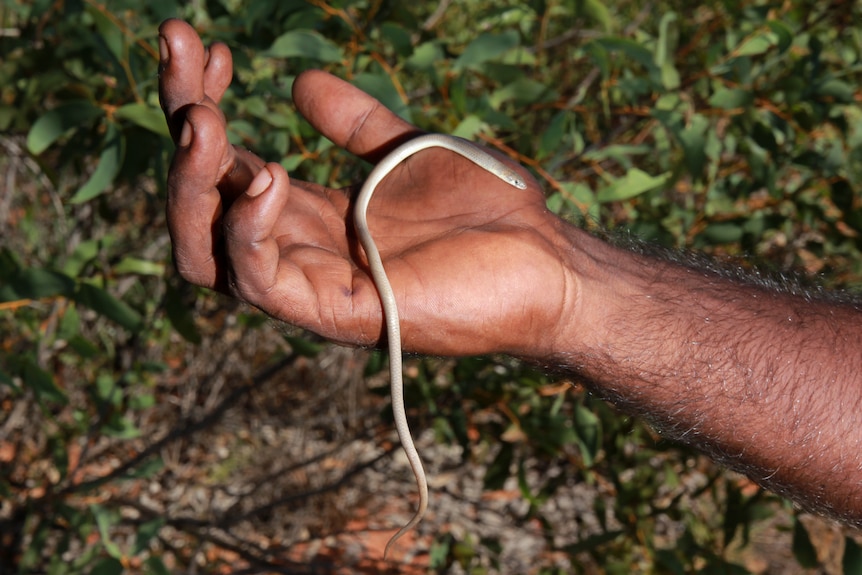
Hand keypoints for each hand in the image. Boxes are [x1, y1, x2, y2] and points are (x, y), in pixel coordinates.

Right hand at [158, 19, 578, 356]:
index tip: (211, 47)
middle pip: (200, 208)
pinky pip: (262, 282)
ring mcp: (315, 287)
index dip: (204, 105)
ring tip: (206, 118)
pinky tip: (266, 177)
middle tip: (182, 53)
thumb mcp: (404, 149)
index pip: (226, 169)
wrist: (547, 261)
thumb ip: (353, 124)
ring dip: (193, 183)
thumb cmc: (486, 210)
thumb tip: (300, 83)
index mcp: (309, 217)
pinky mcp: (339, 315)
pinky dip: (248, 229)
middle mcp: (299, 252)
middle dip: (180, 130)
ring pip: (206, 254)